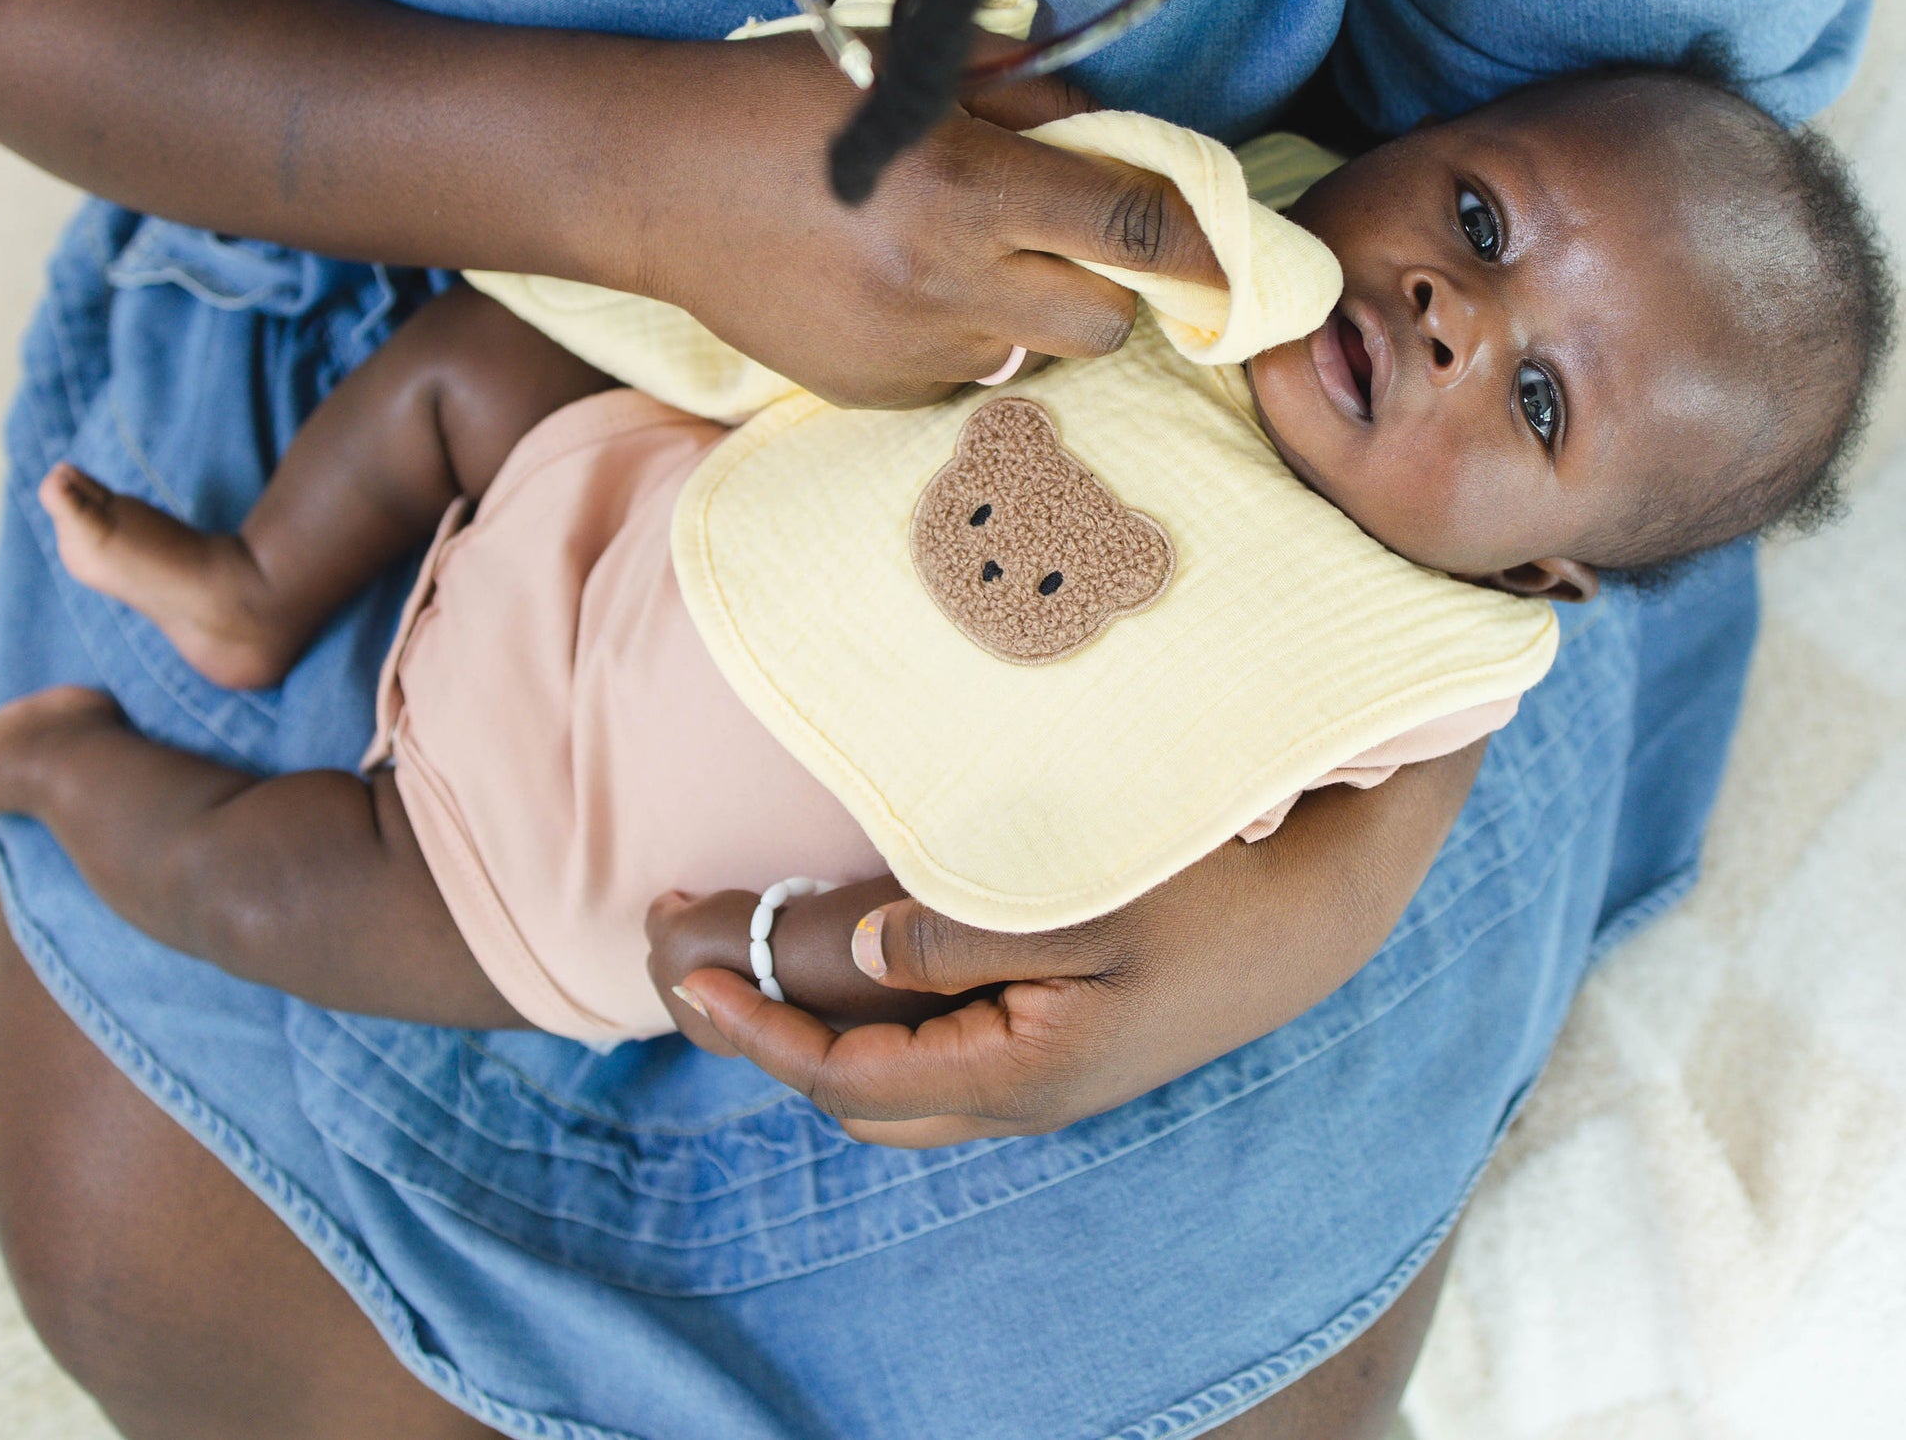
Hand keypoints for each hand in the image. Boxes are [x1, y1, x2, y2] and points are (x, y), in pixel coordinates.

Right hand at [624, 33, 1224, 406]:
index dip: (1200, 243)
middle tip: (1072, 245)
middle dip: (1112, 288)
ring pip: (1032, 358)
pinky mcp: (868, 393)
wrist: (650, 181)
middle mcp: (946, 286)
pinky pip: (958, 380)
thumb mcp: (908, 72)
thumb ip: (1027, 101)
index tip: (1228, 253)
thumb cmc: (779, 102)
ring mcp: (906, 353)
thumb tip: (1116, 136)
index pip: (1136, 228)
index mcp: (966, 188)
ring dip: (1029, 315)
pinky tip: (897, 293)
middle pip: (1106, 324)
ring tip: (963, 260)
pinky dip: (957, 343)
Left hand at [659, 746, 1484, 1146]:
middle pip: (862, 1103)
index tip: (691, 982)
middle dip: (775, 1049)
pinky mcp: (1063, 1048)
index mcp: (1019, 1071)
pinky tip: (865, 971)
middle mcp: (1023, 1094)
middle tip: (708, 981)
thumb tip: (863, 953)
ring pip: (900, 1091)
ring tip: (766, 974)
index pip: (849, 1079)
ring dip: (823, 1042)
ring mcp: (1046, 1078)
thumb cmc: (1202, 897)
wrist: (1310, 919)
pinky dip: (879, 1029)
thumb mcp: (1084, 905)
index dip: (761, 1035)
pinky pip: (940, 1061)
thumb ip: (963, 935)